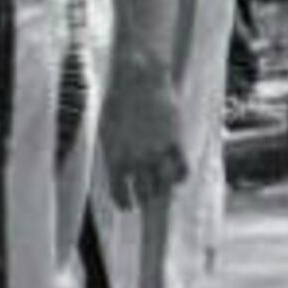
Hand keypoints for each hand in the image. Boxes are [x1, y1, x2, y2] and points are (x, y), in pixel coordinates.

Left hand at [99, 67, 184, 217]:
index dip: (124, 203)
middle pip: (144, 192)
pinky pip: (181, 169)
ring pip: (164, 184)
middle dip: (145, 198)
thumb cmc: (118, 102)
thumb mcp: (106, 131)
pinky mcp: (175, 142)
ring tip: (161, 191)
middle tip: (146, 201)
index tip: (128, 206)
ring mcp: (158, 152)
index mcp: (115, 158)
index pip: (120, 193)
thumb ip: (113, 154)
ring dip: (162, 190)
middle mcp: (137, 160)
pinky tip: (177, 177)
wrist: (140, 80)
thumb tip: (121, 172)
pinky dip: (180, 177)